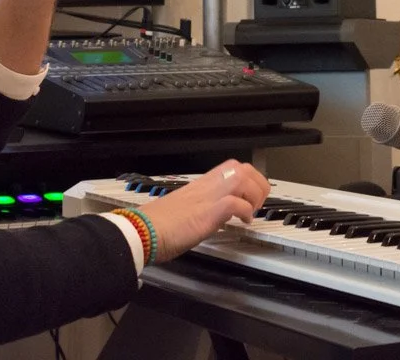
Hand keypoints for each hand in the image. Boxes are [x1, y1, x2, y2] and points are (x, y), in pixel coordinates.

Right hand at [142, 161, 270, 262]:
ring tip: (251, 212)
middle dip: (258, 184)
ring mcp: (207, 197)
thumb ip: (202, 208)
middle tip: (256, 204)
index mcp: (201, 185)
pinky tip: (242, 223)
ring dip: (253, 195)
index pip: (233, 168)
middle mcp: (206, 186)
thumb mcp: (186, 210)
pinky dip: (244, 211)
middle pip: (243, 168)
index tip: (251, 197)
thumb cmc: (158, 225)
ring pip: (242, 178)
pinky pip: (234, 203)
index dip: (250, 180)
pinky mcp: (207, 213)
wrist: (142, 231)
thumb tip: (215, 216)